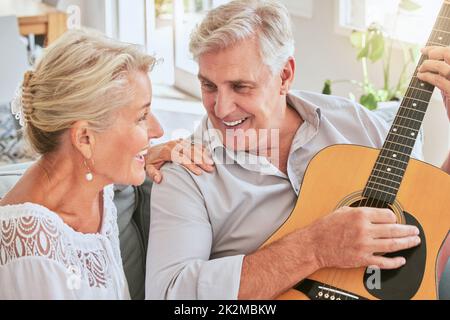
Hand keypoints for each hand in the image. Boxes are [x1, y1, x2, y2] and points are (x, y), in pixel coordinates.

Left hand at [145, 138, 214, 182]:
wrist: (149, 149)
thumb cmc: (151, 161)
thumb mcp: (148, 168)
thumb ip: (153, 174)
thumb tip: (159, 179)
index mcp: (166, 151)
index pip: (181, 158)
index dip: (191, 166)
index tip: (199, 173)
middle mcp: (173, 144)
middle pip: (190, 152)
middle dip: (201, 160)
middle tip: (210, 168)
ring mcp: (178, 142)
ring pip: (193, 147)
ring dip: (203, 155)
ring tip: (212, 163)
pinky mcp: (182, 141)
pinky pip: (193, 144)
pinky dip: (201, 149)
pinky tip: (209, 154)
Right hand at [306, 206, 420, 269]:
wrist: (314, 244)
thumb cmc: (326, 227)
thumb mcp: (342, 211)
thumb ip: (360, 211)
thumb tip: (375, 213)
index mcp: (360, 215)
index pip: (387, 215)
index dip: (394, 218)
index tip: (395, 220)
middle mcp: (364, 229)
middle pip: (394, 230)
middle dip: (408, 230)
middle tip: (415, 231)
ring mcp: (364, 245)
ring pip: (392, 244)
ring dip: (406, 243)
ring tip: (414, 241)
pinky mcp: (362, 258)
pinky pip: (383, 261)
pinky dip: (394, 262)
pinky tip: (401, 260)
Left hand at [417, 46, 449, 120]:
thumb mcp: (449, 87)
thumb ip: (444, 76)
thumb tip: (428, 66)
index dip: (438, 48)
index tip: (426, 49)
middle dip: (435, 52)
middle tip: (423, 56)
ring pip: (445, 67)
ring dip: (429, 65)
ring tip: (421, 69)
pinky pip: (440, 81)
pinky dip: (428, 77)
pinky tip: (421, 76)